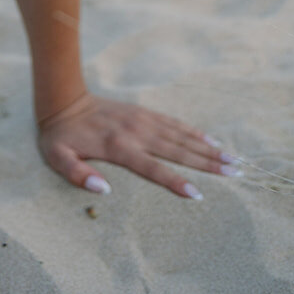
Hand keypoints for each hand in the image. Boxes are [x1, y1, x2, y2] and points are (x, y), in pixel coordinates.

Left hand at [37, 90, 238, 199]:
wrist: (63, 99)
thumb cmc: (60, 136)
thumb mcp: (58, 158)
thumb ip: (78, 175)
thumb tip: (104, 189)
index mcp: (118, 147)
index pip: (152, 168)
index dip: (175, 182)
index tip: (198, 194)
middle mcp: (136, 132)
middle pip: (177, 150)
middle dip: (207, 163)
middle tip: (235, 172)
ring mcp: (142, 120)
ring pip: (180, 135)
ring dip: (206, 147)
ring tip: (232, 158)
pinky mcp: (143, 112)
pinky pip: (173, 123)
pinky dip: (193, 131)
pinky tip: (210, 139)